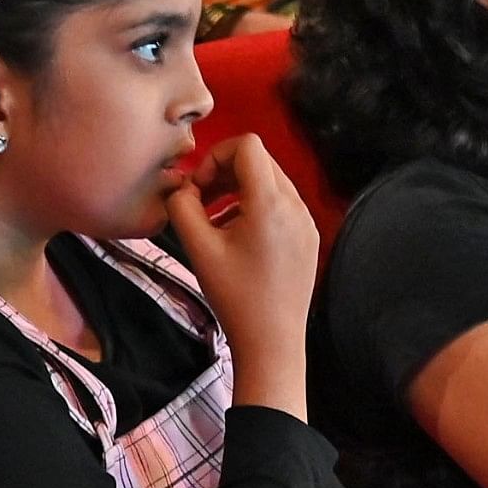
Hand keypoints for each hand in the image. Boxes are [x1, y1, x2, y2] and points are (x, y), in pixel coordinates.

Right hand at [164, 133, 320, 402]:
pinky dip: (256, 209)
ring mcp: (306, 221)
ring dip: (238, 191)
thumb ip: (182, 208)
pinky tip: (237, 239)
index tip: (198, 188)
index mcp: (271, 202)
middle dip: (224, 173)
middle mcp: (296, 205)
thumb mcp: (199, 249)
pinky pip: (281, 206)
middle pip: (259, 161)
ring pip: (270, 183)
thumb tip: (179, 187)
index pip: (246, 146)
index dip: (215, 157)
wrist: (272, 342)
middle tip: (200, 203)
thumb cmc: (235, 297)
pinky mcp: (309, 237)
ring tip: (215, 223)